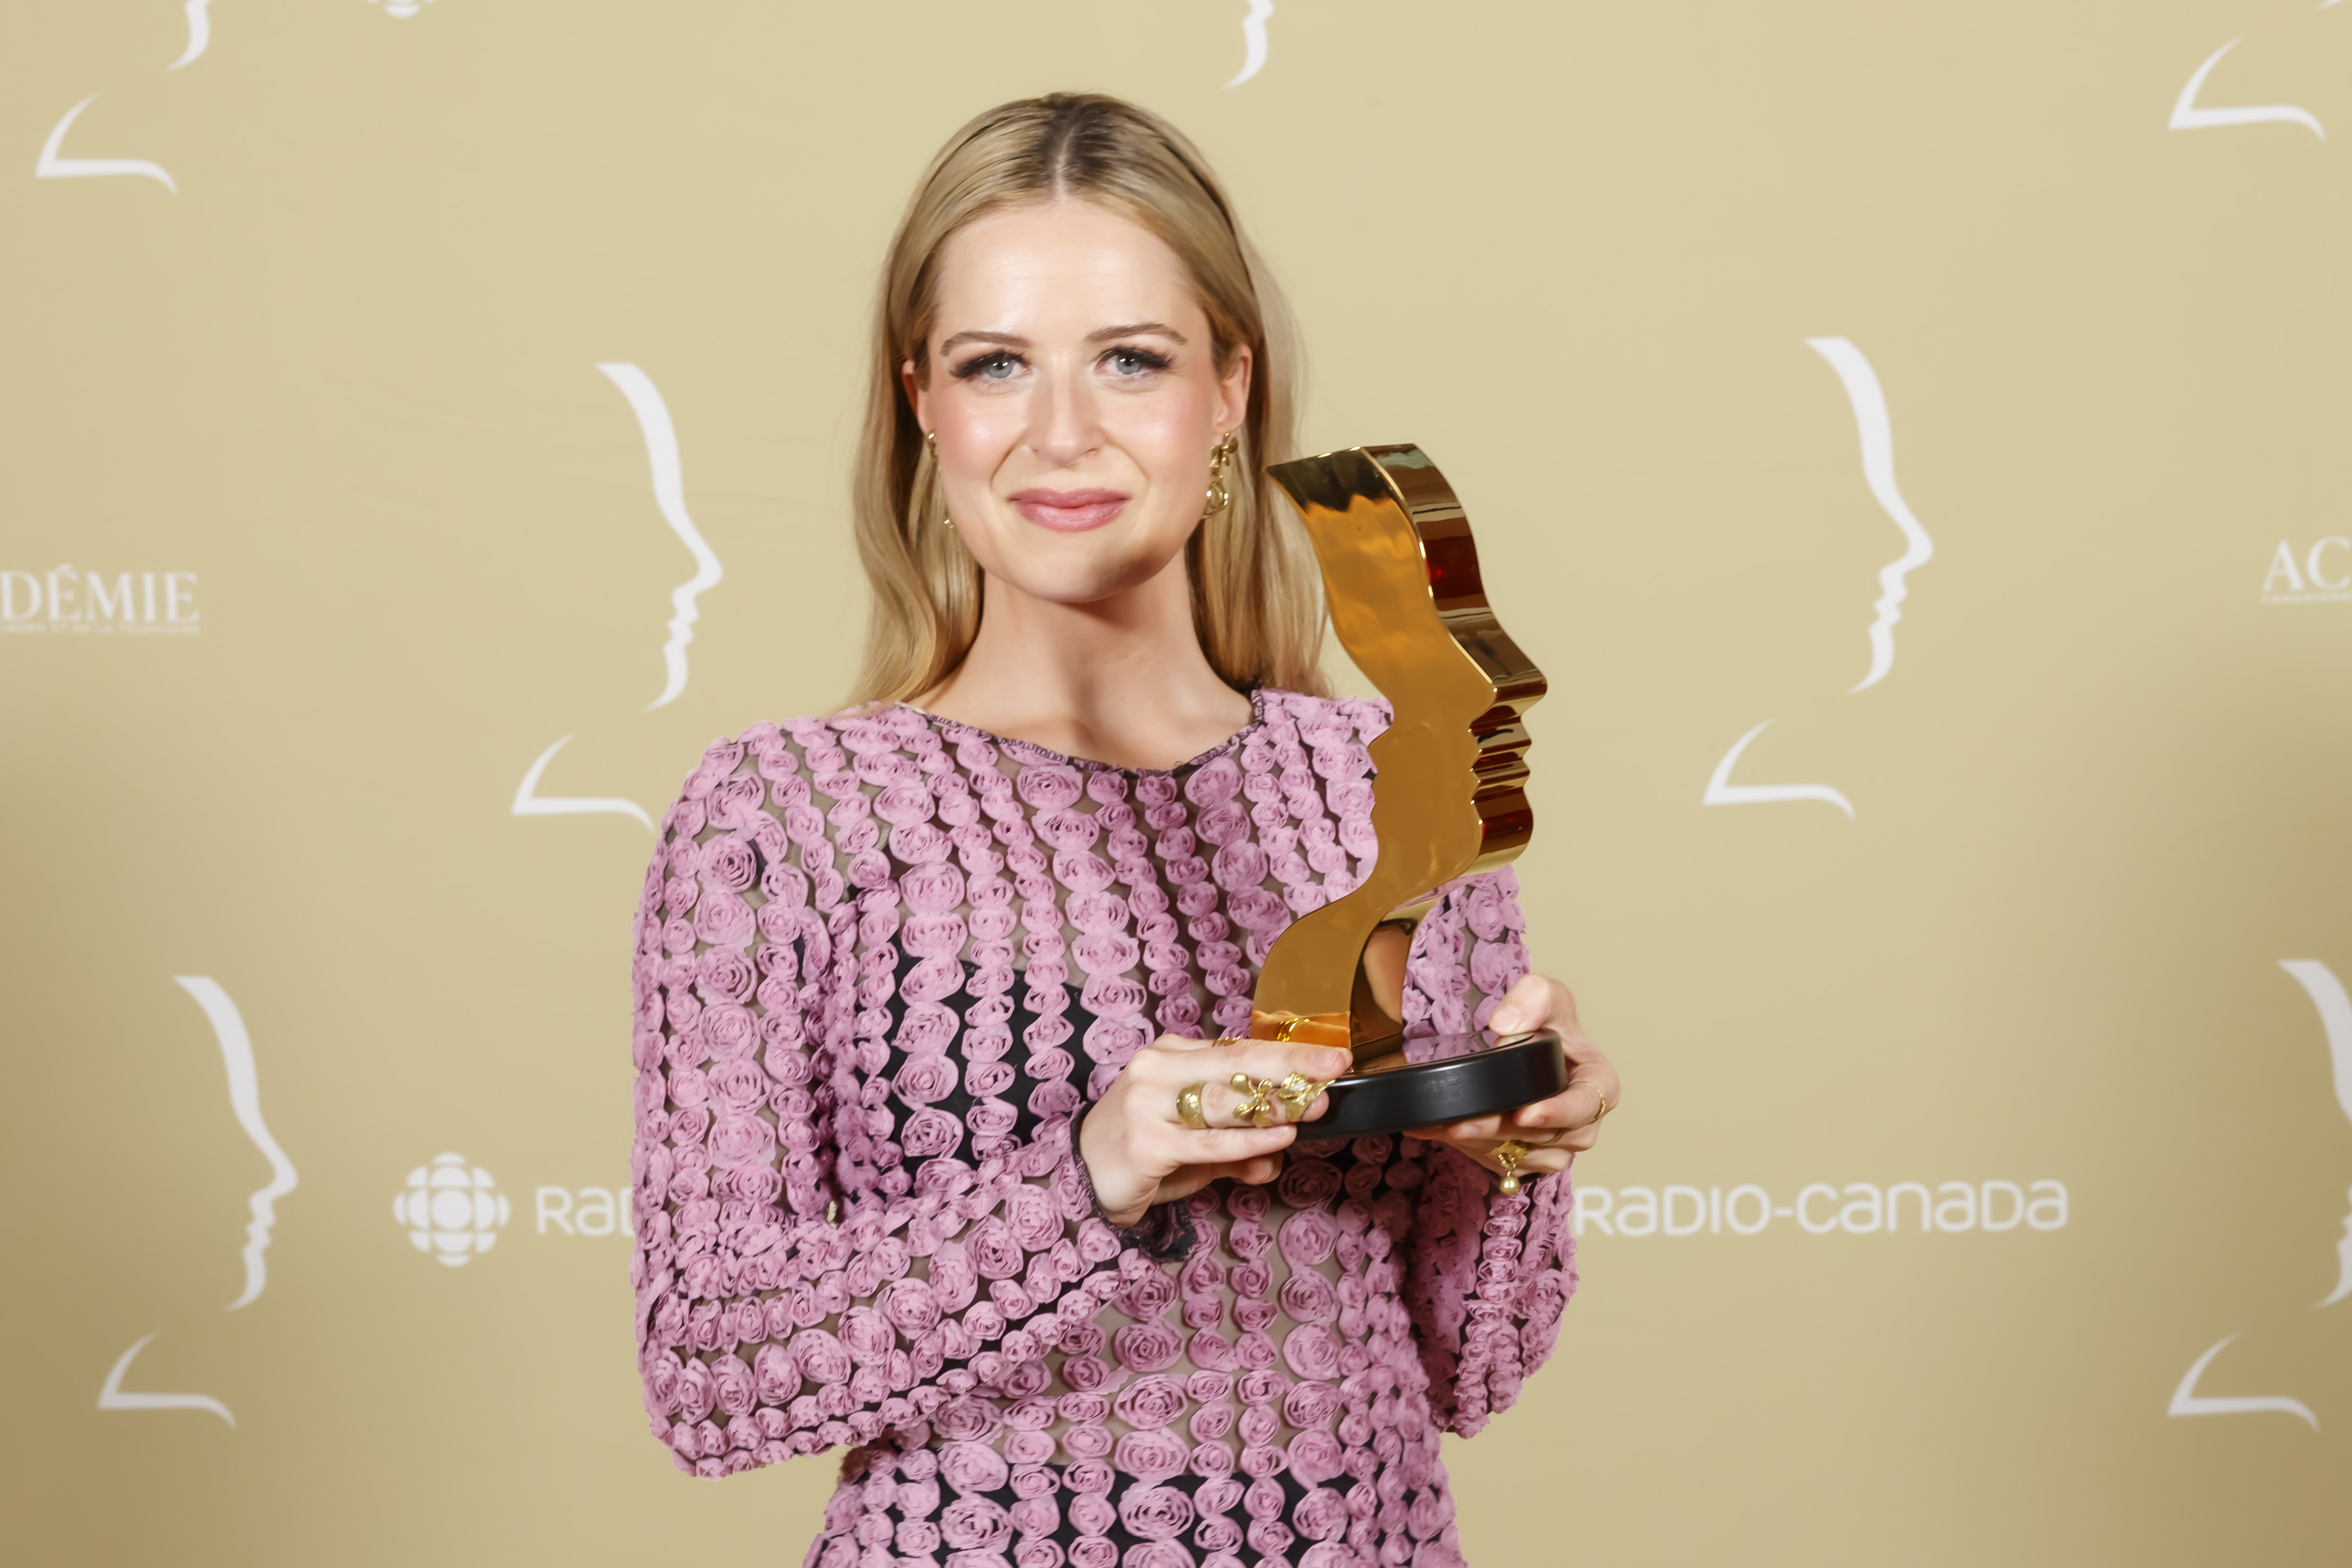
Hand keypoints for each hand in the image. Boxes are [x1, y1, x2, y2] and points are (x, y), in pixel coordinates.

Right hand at [1078, 1034, 1354, 1227]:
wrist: (1078, 1179)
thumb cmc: (1141, 1153)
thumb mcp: (1193, 1146)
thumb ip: (1236, 1150)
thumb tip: (1278, 1157)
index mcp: (1171, 1056)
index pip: (1238, 1050)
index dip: (1286, 1053)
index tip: (1329, 1056)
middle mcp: (1158, 1069)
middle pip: (1235, 1062)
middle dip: (1290, 1064)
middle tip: (1334, 1065)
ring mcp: (1148, 1103)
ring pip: (1223, 1098)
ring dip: (1275, 1103)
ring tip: (1314, 1105)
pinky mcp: (1147, 1141)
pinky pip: (1209, 1140)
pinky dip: (1249, 1141)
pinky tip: (1279, 1139)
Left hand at [1413, 972, 1619, 1186]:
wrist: (1522, 1046)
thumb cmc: (1546, 1022)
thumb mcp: (1545, 994)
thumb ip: (1534, 997)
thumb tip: (1506, 1024)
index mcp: (1599, 1085)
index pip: (1585, 1106)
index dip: (1557, 1113)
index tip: (1525, 1114)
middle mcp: (1581, 1124)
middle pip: (1544, 1137)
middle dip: (1500, 1130)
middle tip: (1463, 1123)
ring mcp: (1555, 1147)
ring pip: (1518, 1155)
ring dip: (1479, 1142)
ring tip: (1445, 1125)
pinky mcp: (1525, 1159)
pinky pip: (1499, 1161)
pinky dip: (1467, 1147)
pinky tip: (1440, 1129)